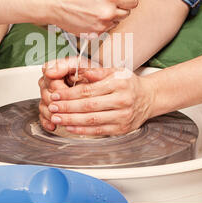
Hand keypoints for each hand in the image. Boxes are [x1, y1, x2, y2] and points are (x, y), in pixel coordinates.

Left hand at [39, 57, 153, 135]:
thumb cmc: (129, 84)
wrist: (149, 98)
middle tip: (52, 107)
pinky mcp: (122, 129)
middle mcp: (122, 101)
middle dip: (67, 108)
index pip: (89, 91)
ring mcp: (123, 117)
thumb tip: (77, 72)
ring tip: (57, 118)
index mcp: (119, 84)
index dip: (70, 94)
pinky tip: (70, 127)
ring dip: (71, 120)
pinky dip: (82, 130)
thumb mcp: (116, 71)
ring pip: (92, 121)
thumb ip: (97, 72)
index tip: (56, 95)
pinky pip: (98, 131)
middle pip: (89, 106)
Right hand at [50, 0, 146, 35]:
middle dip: (119, 6)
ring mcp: (102, 25)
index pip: (134, 1)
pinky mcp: (95, 34)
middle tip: (103, 0)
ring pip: (117, 21)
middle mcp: (108, 12)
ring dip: (111, 15)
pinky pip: (107, 29)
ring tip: (95, 7)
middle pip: (127, 12)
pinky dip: (102, 24)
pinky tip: (90, 16)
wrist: (53, 2)